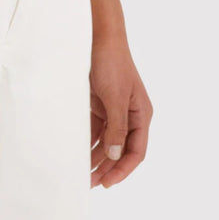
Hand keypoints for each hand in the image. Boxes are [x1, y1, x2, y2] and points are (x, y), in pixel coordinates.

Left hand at [89, 37, 152, 187]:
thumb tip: (116, 155)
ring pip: (106, 141)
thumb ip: (117, 128)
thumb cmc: (112, 64)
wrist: (99, 37)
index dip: (123, 169)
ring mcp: (114, 110)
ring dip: (95, 156)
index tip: (108, 182)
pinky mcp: (100, 103)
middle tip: (90, 182)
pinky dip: (88, 140)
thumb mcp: (115, 98)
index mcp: (141, 115)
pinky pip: (95, 128)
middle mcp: (130, 115)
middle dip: (107, 167)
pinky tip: (77, 150)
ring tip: (81, 172)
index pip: (136, 151)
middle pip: (120, 149)